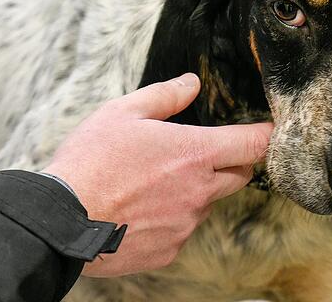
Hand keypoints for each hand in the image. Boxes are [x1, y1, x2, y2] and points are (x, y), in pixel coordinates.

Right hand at [42, 73, 272, 276]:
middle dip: (228, 163)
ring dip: (193, 192)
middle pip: (238, 176)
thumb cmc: (90, 162)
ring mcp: (186, 224)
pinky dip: (170, 219)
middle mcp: (199, 192)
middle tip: (194, 154)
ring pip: (206, 203)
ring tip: (149, 184)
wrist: (61, 220)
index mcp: (195, 154)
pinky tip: (140, 210)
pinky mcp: (170, 250)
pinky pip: (182, 230)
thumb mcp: (123, 113)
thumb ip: (165, 96)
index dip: (266, 135)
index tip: (270, 131)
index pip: (253, 144)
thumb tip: (192, 82)